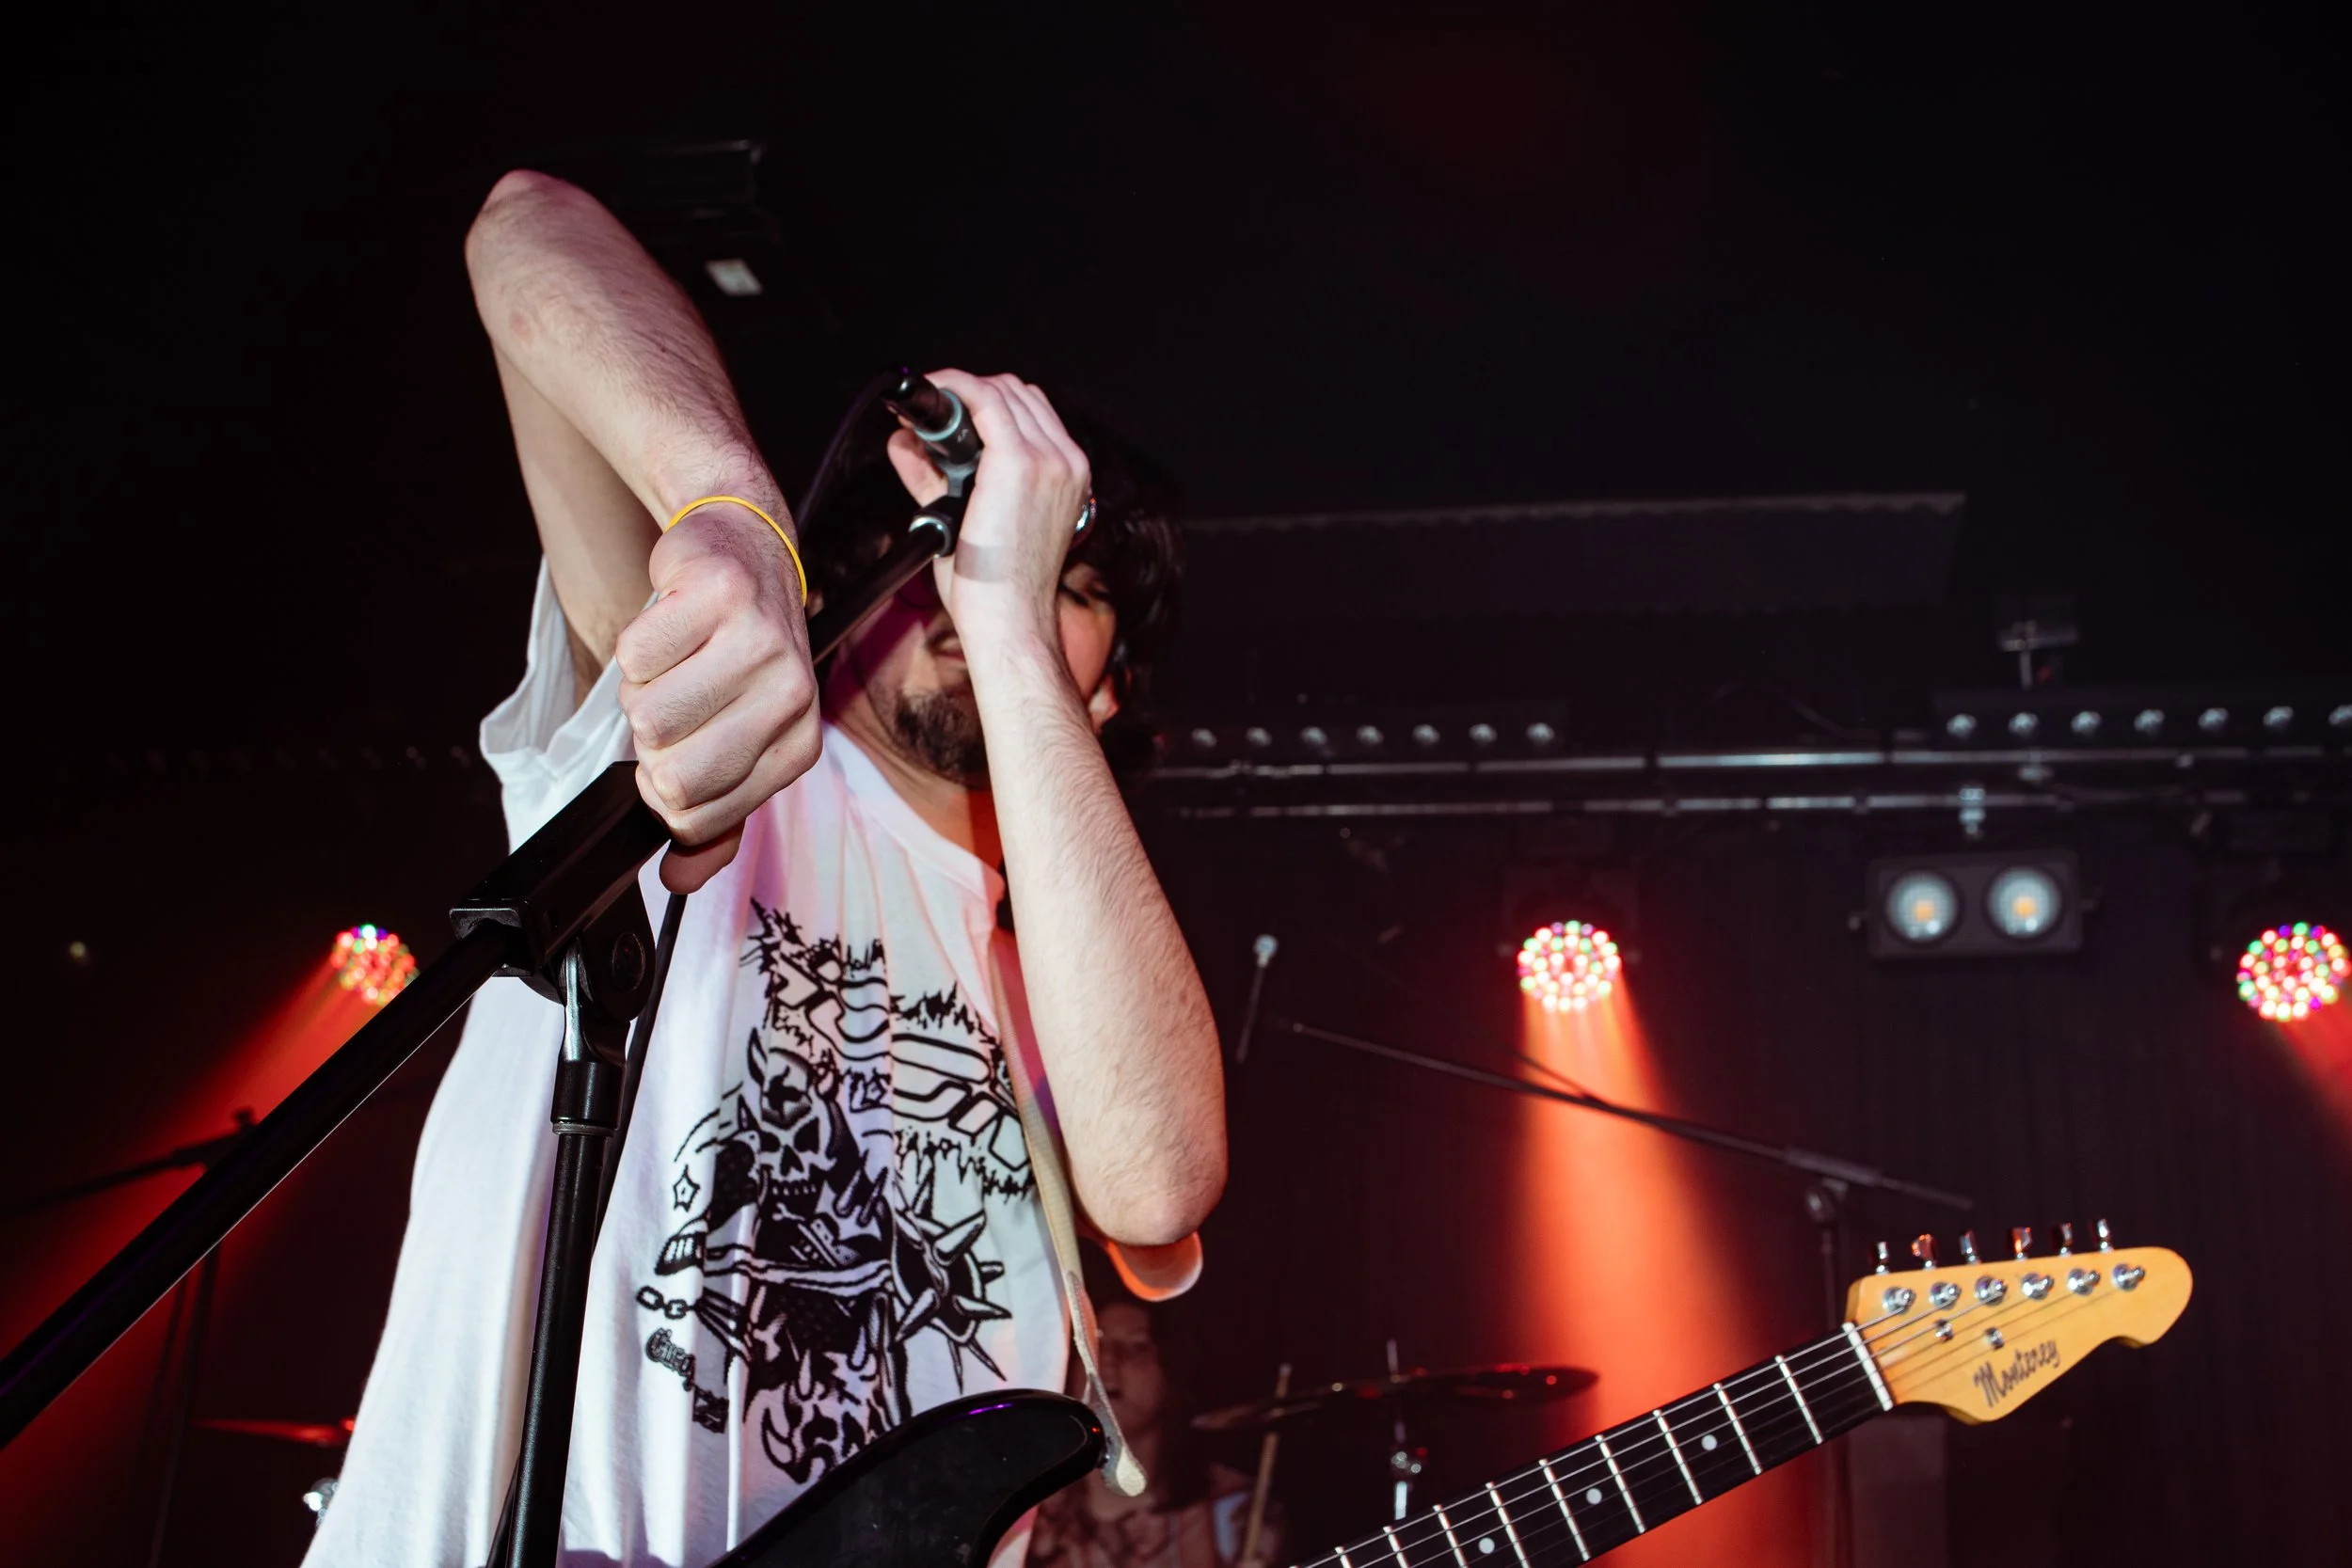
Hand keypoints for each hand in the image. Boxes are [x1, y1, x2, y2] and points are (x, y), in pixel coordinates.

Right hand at [615, 503, 820, 891]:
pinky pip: (635, 651)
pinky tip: (673, 622)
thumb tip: (678, 878)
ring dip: (641, 689)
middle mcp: (791, 696)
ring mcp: (761, 642)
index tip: (676, 754)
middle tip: (677, 701)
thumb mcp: (741, 740)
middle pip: (669, 774)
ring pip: (646, 714)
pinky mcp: (719, 593)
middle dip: (650, 744)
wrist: (747, 548)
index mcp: (797, 747)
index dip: (665, 793)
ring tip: (677, 661)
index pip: (699, 818)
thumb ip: (714, 817)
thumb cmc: (738, 653)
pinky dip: (637, 641)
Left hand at [885, 370, 1090, 652]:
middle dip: (972, 394)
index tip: (949, 415)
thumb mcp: (970, 520)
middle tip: (930, 413)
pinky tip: (931, 396)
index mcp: (1067, 475)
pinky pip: (983, 400)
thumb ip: (936, 477)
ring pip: (1001, 390)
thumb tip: (902, 443)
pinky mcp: (1018, 462)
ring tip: (925, 412)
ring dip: (961, 390)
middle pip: (1018, 393)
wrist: (1012, 620)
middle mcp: (1066, 461)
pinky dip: (954, 388)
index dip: (987, 403)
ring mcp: (1047, 459)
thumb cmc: (997, 586)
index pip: (1031, 412)